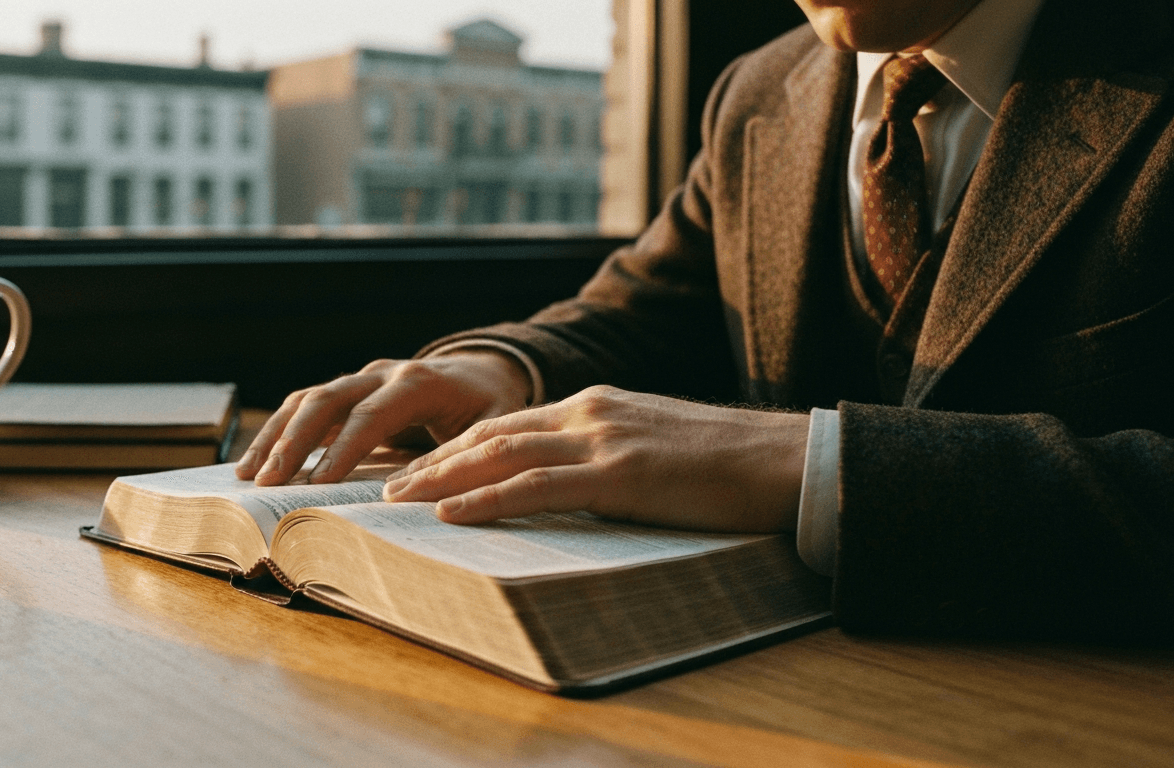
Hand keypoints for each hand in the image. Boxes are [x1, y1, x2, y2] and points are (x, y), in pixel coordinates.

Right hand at [236, 351, 530, 485]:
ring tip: (249, 478)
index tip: (319, 486)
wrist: (485, 372)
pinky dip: (279, 432)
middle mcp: (383, 373)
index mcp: (419, 382)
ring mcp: (361, 378)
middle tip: (268, 484)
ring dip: (276, 437)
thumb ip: (466, 455)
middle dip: (294, 443)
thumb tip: (427, 495)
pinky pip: (305, 406)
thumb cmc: (490, 407)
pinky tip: (256, 463)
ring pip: (307, 400)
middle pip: (327, 400)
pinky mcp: (348, 391)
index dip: (343, 449)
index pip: (372, 415)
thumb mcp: (493, 428)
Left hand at [383, 385, 808, 532]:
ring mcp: (604, 439)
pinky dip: (487, 499)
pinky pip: (538, 487)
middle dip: (434, 460)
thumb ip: (606, 458)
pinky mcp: (622, 474)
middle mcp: (591, 412)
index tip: (418, 468)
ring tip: (400, 500)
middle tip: (387, 485)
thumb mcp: (653, 449)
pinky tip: (452, 513)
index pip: (508, 424)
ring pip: (502, 454)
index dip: (456, 447)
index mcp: (597, 405)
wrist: (785, 460)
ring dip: (443, 479)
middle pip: (491, 433)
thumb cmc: (727, 465)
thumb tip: (572, 488)